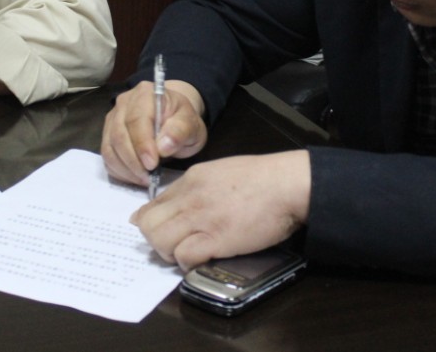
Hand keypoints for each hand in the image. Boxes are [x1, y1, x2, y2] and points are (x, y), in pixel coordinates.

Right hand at [101, 79, 207, 186]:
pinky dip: (119, 171)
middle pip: (119, 135)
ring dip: (125, 168)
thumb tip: (163, 147)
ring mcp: (112, 119)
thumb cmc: (183, 121)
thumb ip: (181, 131)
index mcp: (145, 94)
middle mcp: (124, 103)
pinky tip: (135, 177)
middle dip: (133, 161)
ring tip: (144, 179)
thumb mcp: (192, 125)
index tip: (152, 164)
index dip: (142, 144)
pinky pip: (107, 156)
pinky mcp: (108, 136)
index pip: (137, 119)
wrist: (174, 120)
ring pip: (109, 147)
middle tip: (149, 178)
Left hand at [131, 151, 310, 269]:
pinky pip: (184, 255)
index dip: (150, 223)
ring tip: (188, 254)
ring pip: (159, 241)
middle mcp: (190, 197)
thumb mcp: (221, 172)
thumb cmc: (263, 178)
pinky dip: (188, 263)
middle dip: (155, 240)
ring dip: (170, 253)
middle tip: (175, 247)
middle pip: (148, 224)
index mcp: (191, 180)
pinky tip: (203, 260)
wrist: (287, 184)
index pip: (152, 205)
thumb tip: (182, 202)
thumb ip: (198, 186)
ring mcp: (202, 217)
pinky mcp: (216, 238)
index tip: (161, 232)